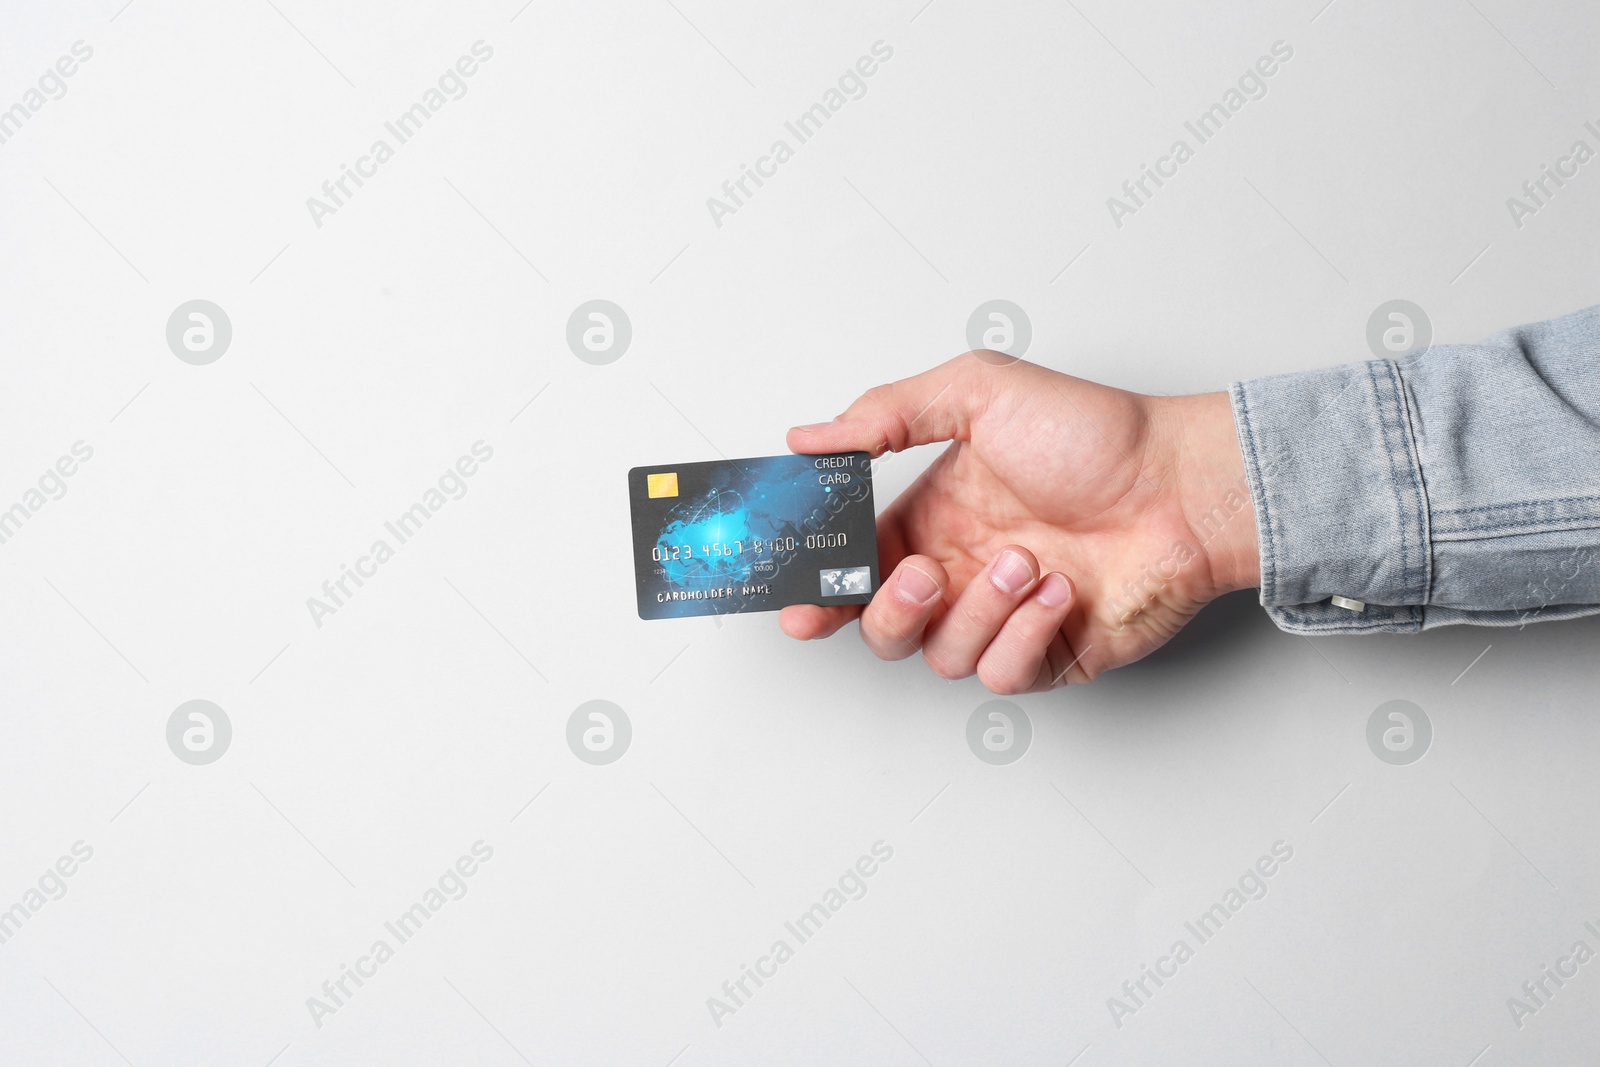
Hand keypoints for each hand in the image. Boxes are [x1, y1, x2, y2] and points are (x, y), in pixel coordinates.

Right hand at [781, 352, 1260, 690]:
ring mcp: (1001, 618)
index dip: (818, 590)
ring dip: (978, 611)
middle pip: (881, 628)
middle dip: (889, 611)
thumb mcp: (980, 394)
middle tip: (922, 576)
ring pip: (940, 655)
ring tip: (1026, 561)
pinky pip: (1001, 674)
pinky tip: (1060, 592)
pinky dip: (1024, 636)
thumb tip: (808, 439)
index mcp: (930, 518)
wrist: (1186, 485)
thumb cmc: (1098, 437)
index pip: (852, 567)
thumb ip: (887, 413)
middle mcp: (959, 573)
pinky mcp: (1047, 655)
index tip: (798, 599)